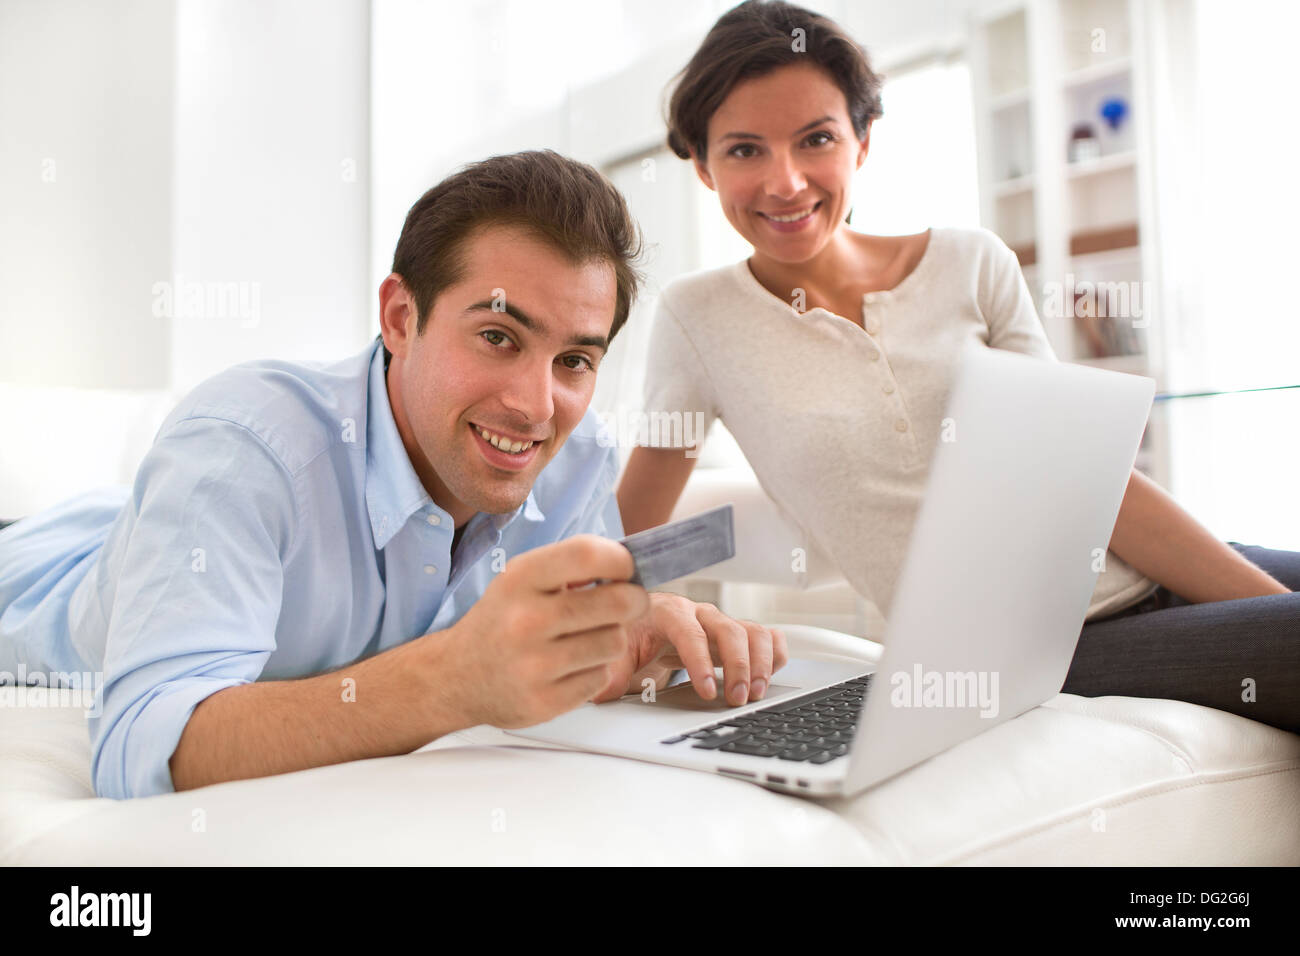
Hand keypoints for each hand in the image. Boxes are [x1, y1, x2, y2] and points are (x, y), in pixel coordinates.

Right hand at [438, 535, 649, 727]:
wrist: (456, 677)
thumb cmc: (501, 621)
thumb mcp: (521, 580)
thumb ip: (569, 567)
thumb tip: (628, 566)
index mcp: (519, 579)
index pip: (588, 555)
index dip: (620, 560)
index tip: (626, 569)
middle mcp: (525, 620)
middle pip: (617, 602)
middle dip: (634, 600)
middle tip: (629, 602)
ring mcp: (535, 665)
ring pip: (615, 642)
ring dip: (611, 638)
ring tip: (587, 637)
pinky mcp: (545, 701)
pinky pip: (601, 677)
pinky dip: (594, 670)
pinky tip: (570, 666)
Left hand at [593, 593, 788, 705]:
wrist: (636, 627)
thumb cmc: (626, 639)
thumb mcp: (612, 655)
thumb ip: (607, 671)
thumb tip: (601, 690)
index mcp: (664, 612)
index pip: (688, 631)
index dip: (700, 661)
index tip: (707, 692)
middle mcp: (696, 612)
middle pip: (728, 628)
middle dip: (738, 665)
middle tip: (738, 699)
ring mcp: (718, 623)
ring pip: (752, 631)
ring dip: (760, 662)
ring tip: (757, 694)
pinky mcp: (733, 634)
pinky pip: (765, 636)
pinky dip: (775, 653)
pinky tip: (772, 675)